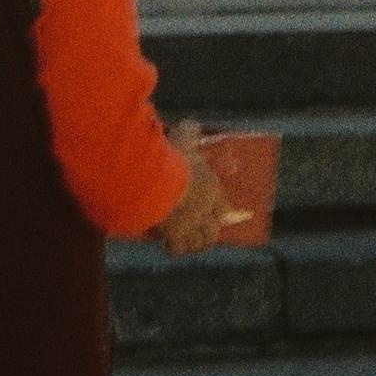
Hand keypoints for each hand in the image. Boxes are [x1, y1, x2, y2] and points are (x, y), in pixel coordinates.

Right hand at [157, 121, 233, 257]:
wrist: (152, 181)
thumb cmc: (171, 157)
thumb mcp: (183, 136)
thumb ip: (190, 131)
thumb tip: (192, 125)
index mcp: (211, 189)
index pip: (223, 207)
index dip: (220, 211)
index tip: (217, 212)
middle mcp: (204, 212)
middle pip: (213, 231)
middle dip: (210, 232)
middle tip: (204, 229)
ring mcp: (188, 227)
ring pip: (198, 244)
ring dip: (195, 243)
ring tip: (190, 241)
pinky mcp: (170, 237)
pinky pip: (176, 249)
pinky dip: (174, 248)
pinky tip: (169, 244)